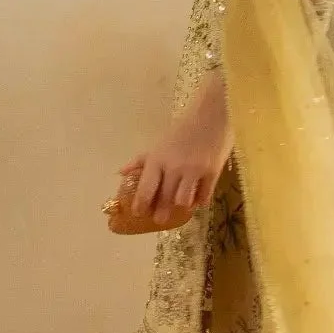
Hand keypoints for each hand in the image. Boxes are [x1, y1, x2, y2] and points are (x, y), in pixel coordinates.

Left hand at [108, 72, 230, 234]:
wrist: (213, 112)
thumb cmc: (184, 127)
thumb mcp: (160, 143)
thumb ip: (142, 160)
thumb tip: (121, 173)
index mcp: (158, 159)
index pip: (145, 189)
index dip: (140, 204)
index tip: (138, 213)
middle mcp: (174, 167)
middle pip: (164, 198)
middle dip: (160, 212)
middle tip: (159, 220)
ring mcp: (194, 171)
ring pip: (183, 201)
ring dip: (181, 205)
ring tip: (181, 206)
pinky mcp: (213, 172)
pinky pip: (204, 196)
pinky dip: (200, 200)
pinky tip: (198, 198)